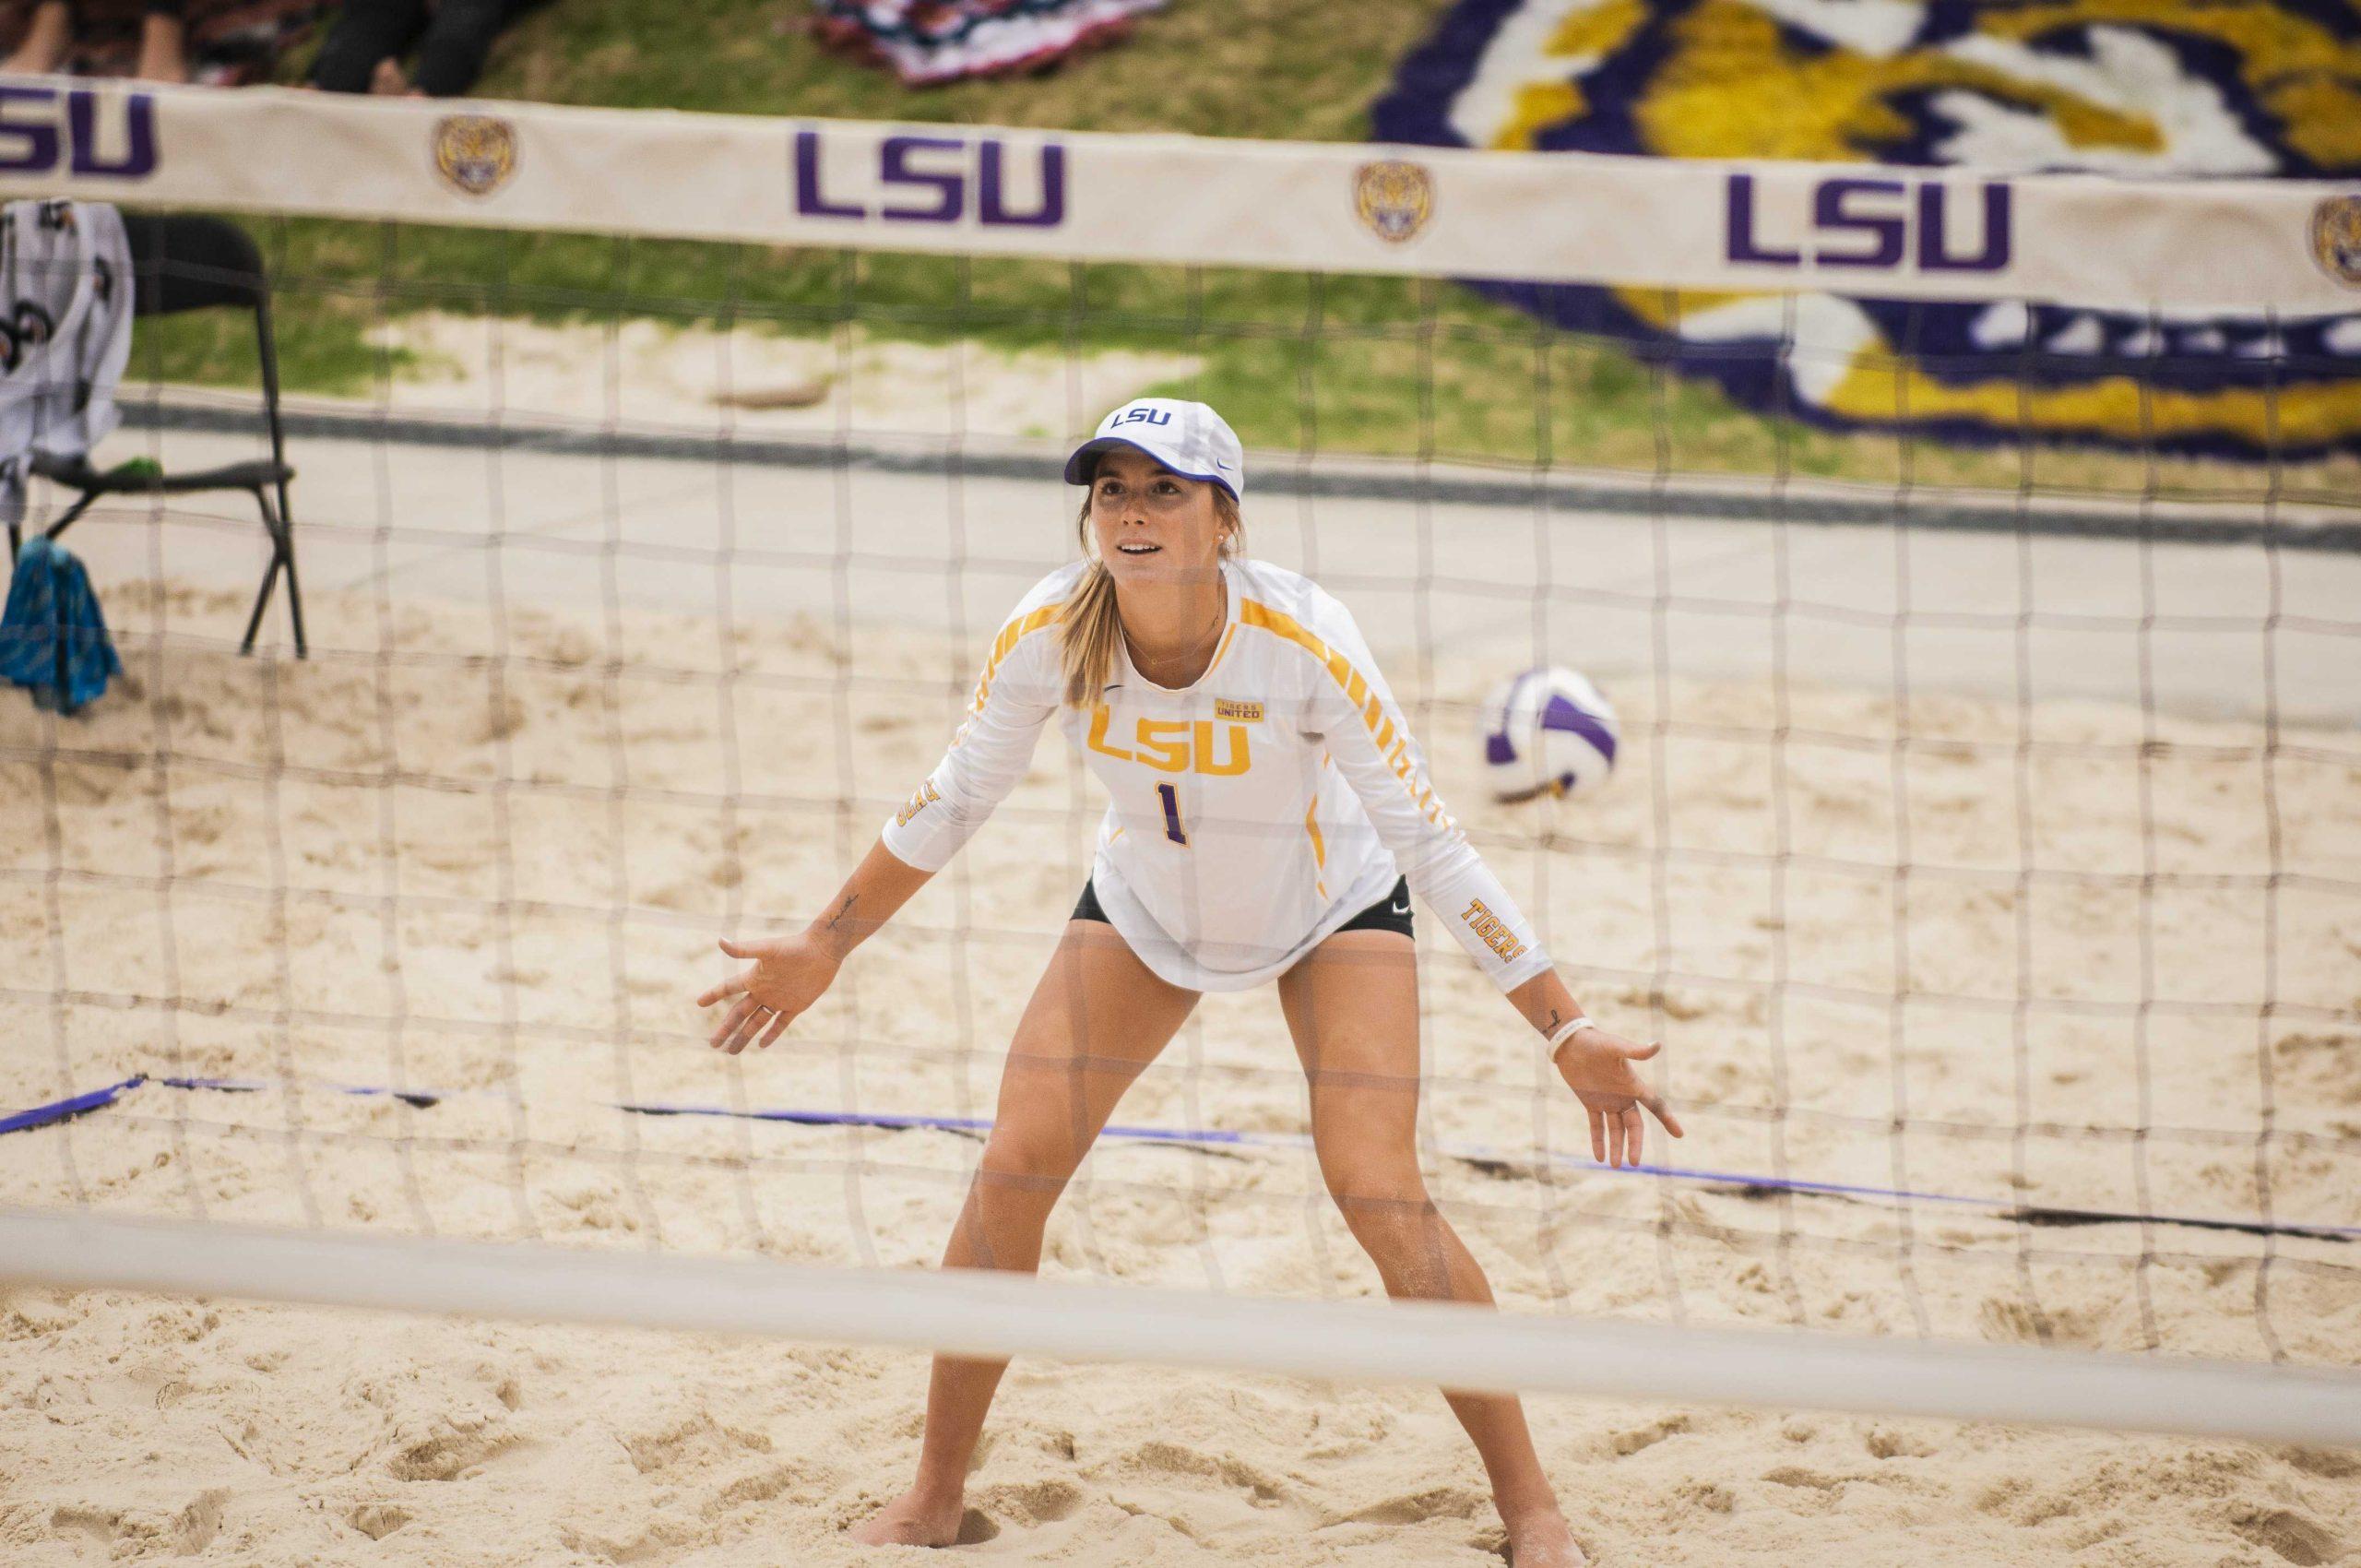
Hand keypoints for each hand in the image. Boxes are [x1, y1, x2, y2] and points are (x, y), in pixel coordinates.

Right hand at [697, 932, 839, 1053]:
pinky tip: (762, 1045)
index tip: (699, 1003)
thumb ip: (744, 949)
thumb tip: (719, 941)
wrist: (823, 949)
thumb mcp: (767, 949)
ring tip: (731, 1051)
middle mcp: (763, 990)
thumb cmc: (794, 946)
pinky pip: (780, 1023)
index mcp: (754, 977)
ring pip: (756, 1023)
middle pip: (739, 1013)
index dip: (714, 994)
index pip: (728, 988)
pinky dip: (772, 1034)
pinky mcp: (796, 1006)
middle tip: (713, 1044)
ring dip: (744, 1037)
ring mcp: (778, 999)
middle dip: (726, 1029)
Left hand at [1553, 1026, 1682, 1168]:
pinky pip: (1596, 1126)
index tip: (1680, 1135)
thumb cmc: (1596, 1042)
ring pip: (1616, 1130)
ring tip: (1615, 1166)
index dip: (1667, 1119)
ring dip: (1616, 1147)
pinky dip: (1598, 1141)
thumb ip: (1635, 1051)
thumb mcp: (1615, 1047)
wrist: (1571, 1042)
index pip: (1655, 1105)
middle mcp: (1623, 1096)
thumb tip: (1657, 1045)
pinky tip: (1599, 1158)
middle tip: (1633, 1163)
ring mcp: (1607, 1101)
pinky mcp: (1590, 1103)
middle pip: (1634, 1125)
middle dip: (1634, 1144)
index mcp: (1633, 1085)